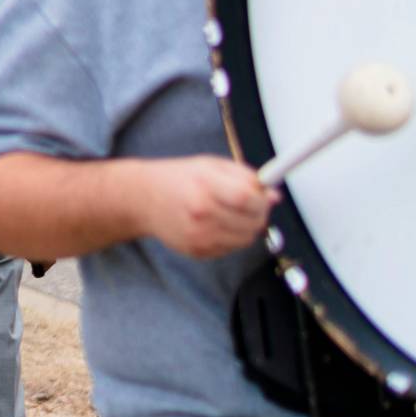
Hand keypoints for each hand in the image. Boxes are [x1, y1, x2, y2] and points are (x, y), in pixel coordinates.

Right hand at [138, 156, 278, 258]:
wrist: (142, 199)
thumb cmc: (177, 179)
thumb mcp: (211, 165)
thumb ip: (245, 176)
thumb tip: (273, 195)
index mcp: (204, 187)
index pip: (248, 199)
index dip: (262, 198)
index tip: (263, 195)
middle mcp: (201, 215)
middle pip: (253, 222)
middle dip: (259, 212)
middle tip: (249, 203)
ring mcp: (199, 237)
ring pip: (246, 238)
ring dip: (246, 226)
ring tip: (230, 212)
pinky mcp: (197, 251)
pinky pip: (231, 248)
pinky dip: (231, 236)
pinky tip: (215, 223)